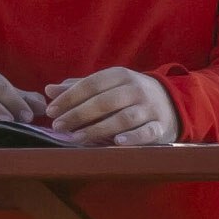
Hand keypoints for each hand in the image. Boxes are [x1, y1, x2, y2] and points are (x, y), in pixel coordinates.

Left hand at [40, 67, 178, 147]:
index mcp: (119, 75)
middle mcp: (135, 89)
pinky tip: (116, 143)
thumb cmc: (128, 94)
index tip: (51, 111)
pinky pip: (146, 132)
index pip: (90, 84)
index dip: (69, 98)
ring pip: (122, 118)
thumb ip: (78, 88)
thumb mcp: (107, 86)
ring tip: (76, 138)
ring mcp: (149, 108)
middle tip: (58, 127)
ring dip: (98, 128)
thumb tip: (48, 90)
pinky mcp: (160, 126)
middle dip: (78, 114)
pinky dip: (133, 137)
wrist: (170, 102)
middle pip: (103, 101)